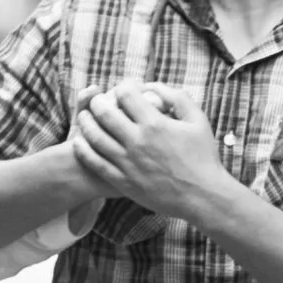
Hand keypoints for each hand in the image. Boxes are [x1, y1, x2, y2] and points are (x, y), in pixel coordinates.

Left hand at [69, 81, 224, 222]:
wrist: (202, 196)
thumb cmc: (203, 156)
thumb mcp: (197, 119)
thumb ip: (176, 97)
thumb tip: (153, 86)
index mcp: (155, 123)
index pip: (125, 94)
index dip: (122, 87)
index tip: (124, 89)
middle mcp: (137, 141)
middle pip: (104, 113)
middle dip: (98, 101)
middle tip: (98, 100)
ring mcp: (127, 162)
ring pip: (94, 137)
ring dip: (86, 123)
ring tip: (84, 116)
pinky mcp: (122, 181)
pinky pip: (95, 162)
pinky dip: (83, 149)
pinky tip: (80, 142)